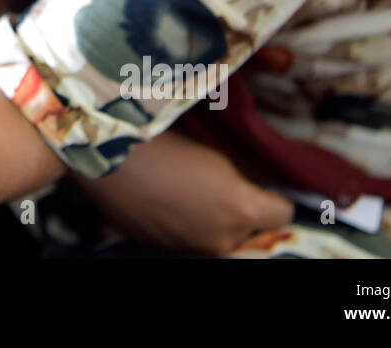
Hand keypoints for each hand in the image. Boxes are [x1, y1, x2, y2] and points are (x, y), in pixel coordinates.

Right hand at [72, 129, 293, 255]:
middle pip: (252, 231)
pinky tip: (165, 200)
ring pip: (219, 237)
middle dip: (243, 211)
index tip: (263, 184)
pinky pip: (187, 238)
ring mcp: (190, 248)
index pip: (284, 213)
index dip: (275, 196)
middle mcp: (222, 239)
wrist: (107, 156)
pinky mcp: (162, 248)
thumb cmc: (166, 143)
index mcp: (242, 211)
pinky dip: (184, 224)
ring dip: (213, 219)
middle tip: (220, 183)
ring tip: (188, 190)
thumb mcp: (216, 154)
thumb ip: (244, 178)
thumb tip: (256, 187)